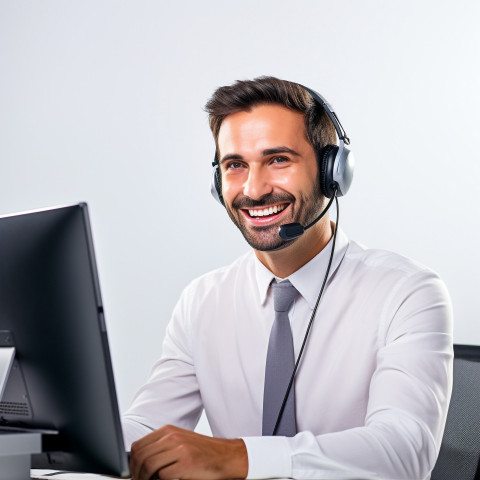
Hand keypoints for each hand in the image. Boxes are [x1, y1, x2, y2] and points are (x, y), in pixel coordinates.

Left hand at [129, 424, 248, 479]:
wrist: (225, 456)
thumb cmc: (201, 453)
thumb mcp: (179, 443)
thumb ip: (161, 447)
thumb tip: (138, 461)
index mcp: (168, 430)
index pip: (138, 445)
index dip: (132, 463)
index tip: (133, 473)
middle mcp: (172, 436)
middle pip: (140, 455)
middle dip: (135, 473)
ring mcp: (179, 449)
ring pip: (149, 465)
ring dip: (145, 479)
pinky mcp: (186, 463)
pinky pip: (163, 476)